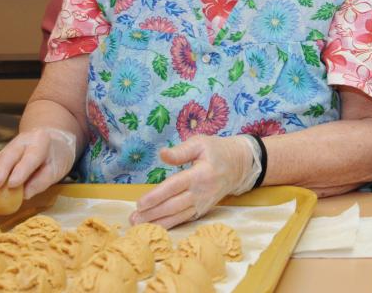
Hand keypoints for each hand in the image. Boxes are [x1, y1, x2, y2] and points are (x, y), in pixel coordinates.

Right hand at [0, 127, 75, 202]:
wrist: (52, 143)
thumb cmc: (55, 157)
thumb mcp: (56, 169)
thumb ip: (42, 181)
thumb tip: (24, 195)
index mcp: (40, 141)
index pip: (30, 156)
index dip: (21, 170)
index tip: (13, 184)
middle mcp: (22, 141)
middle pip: (8, 155)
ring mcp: (9, 147)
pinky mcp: (0, 155)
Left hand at [130, 134, 257, 228]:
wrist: (239, 166)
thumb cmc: (216, 151)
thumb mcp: (200, 143)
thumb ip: (180, 151)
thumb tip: (161, 154)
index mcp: (199, 174)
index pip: (174, 186)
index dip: (157, 196)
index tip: (140, 202)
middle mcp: (201, 192)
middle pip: (173, 205)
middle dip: (152, 214)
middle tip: (133, 219)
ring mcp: (203, 204)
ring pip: (178, 216)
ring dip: (158, 222)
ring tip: (139, 225)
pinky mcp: (203, 210)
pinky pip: (185, 220)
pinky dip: (171, 225)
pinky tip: (157, 228)